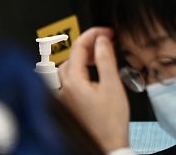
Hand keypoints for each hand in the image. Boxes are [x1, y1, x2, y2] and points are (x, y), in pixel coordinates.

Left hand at [57, 28, 129, 152]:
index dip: (93, 34)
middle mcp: (62, 89)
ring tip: (100, 55)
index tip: (107, 32)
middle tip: (107, 41)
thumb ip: (105, 59)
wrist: (107, 144)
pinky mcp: (66, 104)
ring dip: (83, 58)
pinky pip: (67, 80)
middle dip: (89, 45)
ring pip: (67, 68)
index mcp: (73, 82)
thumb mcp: (113, 85)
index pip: (78, 47)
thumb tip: (101, 41)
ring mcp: (62, 98)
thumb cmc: (109, 122)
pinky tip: (90, 73)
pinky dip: (78, 70)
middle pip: (71, 56)